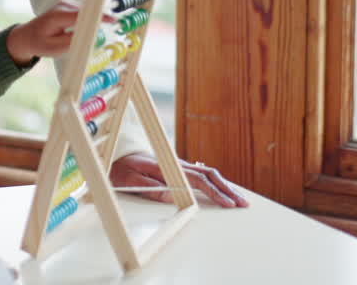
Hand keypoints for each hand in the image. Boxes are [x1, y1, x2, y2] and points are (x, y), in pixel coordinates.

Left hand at [6, 0, 113, 64]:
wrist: (27, 35)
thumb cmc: (40, 43)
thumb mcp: (54, 49)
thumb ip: (72, 42)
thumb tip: (91, 36)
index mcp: (57, 16)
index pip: (81, 15)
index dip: (98, 17)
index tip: (112, 20)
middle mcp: (63, 6)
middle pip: (88, 13)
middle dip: (96, 24)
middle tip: (96, 37)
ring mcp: (66, 3)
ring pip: (87, 14)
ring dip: (88, 25)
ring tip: (70, 37)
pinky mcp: (70, 5)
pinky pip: (84, 14)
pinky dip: (85, 23)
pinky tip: (70, 32)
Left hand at [110, 152, 248, 207]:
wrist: (113, 153)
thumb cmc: (119, 168)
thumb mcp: (128, 180)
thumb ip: (149, 188)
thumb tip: (173, 197)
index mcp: (166, 167)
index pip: (197, 181)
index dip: (214, 193)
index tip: (227, 204)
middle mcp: (175, 165)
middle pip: (208, 175)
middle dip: (227, 190)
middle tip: (243, 203)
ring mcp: (178, 166)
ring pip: (207, 173)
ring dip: (224, 186)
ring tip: (238, 199)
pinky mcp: (177, 169)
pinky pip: (201, 174)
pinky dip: (215, 182)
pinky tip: (223, 190)